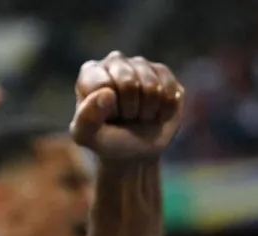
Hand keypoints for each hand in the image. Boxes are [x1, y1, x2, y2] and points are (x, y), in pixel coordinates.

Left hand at [70, 52, 184, 160]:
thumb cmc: (106, 141)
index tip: (108, 119)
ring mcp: (141, 64)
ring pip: (153, 87)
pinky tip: (154, 113)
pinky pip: (171, 93)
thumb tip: (107, 93)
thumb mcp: (88, 137)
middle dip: (130, 109)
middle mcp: (115, 61)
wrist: (132, 152)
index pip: (104, 85)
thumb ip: (86, 119)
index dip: (110, 109)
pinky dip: (164, 111)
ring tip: (139, 116)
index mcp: (90, 72)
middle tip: (125, 118)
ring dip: (148, 111)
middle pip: (129, 82)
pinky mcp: (163, 73)